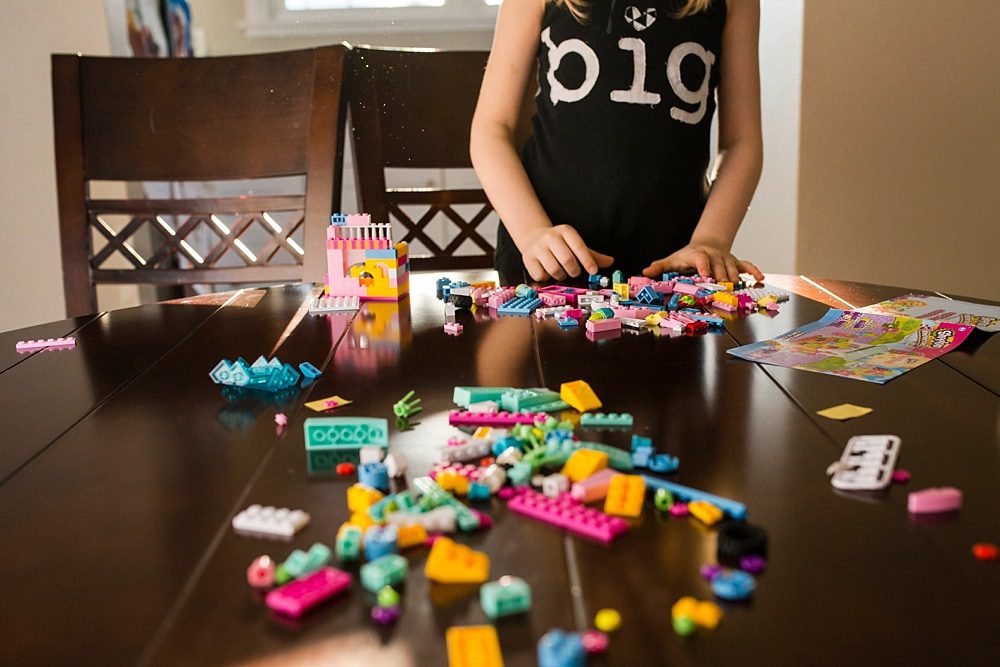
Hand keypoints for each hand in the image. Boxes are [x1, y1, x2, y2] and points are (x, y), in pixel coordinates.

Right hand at [520, 225, 613, 281]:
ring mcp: (537, 247)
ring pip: (554, 269)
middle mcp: (550, 237)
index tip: (593, 271)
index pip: (579, 246)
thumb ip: (592, 255)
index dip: (587, 260)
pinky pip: (541, 275)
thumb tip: (610, 261)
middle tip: (574, 273)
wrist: (534, 237)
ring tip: (561, 272)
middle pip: (567, 260)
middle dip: (574, 271)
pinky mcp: (527, 258)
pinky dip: (547, 278)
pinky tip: (548, 272)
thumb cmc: (560, 244)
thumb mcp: (576, 245)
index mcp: (565, 231)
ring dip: (561, 276)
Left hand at [641, 242, 762, 282]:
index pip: (700, 258)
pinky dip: (753, 271)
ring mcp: (726, 258)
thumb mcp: (672, 260)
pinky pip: (746, 265)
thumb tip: (644, 272)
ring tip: (738, 288)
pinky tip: (760, 278)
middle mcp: (714, 255)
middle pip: (719, 264)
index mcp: (697, 254)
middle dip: (721, 275)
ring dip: (735, 277)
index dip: (703, 266)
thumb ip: (659, 267)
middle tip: (723, 287)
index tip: (705, 275)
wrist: (706, 244)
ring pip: (732, 267)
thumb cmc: (686, 257)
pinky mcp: (735, 262)